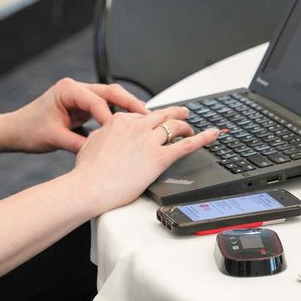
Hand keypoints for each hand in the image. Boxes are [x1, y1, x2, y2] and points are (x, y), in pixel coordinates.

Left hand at [4, 78, 149, 152]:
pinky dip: (118, 115)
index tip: (123, 133)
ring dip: (127, 109)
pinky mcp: (82, 106)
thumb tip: (100, 153)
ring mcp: (80, 96)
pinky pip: (105, 107)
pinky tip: (130, 126)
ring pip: (111, 98)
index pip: (97, 101)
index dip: (112, 118)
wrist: (15, 130)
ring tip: (145, 122)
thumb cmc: (28, 130)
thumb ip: (78, 144)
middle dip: (131, 105)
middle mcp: (75, 89)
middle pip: (111, 93)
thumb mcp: (54, 139)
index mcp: (67, 90)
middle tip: (148, 118)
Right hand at [70, 107, 219, 214]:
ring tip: (192, 128)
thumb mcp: (90, 144)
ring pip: (175, 126)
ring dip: (186, 126)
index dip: (150, 120)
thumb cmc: (87, 171)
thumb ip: (102, 135)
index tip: (153, 124)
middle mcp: (137, 127)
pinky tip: (212, 135)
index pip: (141, 116)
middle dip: (174, 113)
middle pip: (162, 115)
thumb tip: (104, 134)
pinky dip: (203, 138)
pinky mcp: (160, 157)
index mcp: (120, 121)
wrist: (90, 186)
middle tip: (183, 113)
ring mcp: (149, 141)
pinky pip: (187, 144)